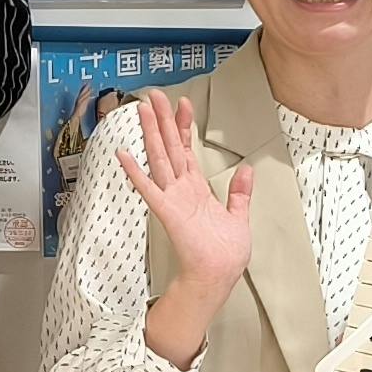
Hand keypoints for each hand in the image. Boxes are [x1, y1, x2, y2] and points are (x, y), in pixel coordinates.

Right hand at [115, 88, 253, 290]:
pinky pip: (149, 189)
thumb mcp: (239, 216)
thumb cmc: (224, 253)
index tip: (183, 104)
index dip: (184, 126)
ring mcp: (172, 199)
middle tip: (155, 95)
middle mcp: (181, 191)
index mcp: (196, 190)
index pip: (187, 150)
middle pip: (169, 147)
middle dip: (163, 120)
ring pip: (160, 159)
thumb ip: (240, 192)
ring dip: (151, 134)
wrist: (218, 276)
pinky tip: (124, 156)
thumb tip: (247, 169)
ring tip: (142, 110)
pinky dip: (136, 173)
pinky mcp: (168, 212)